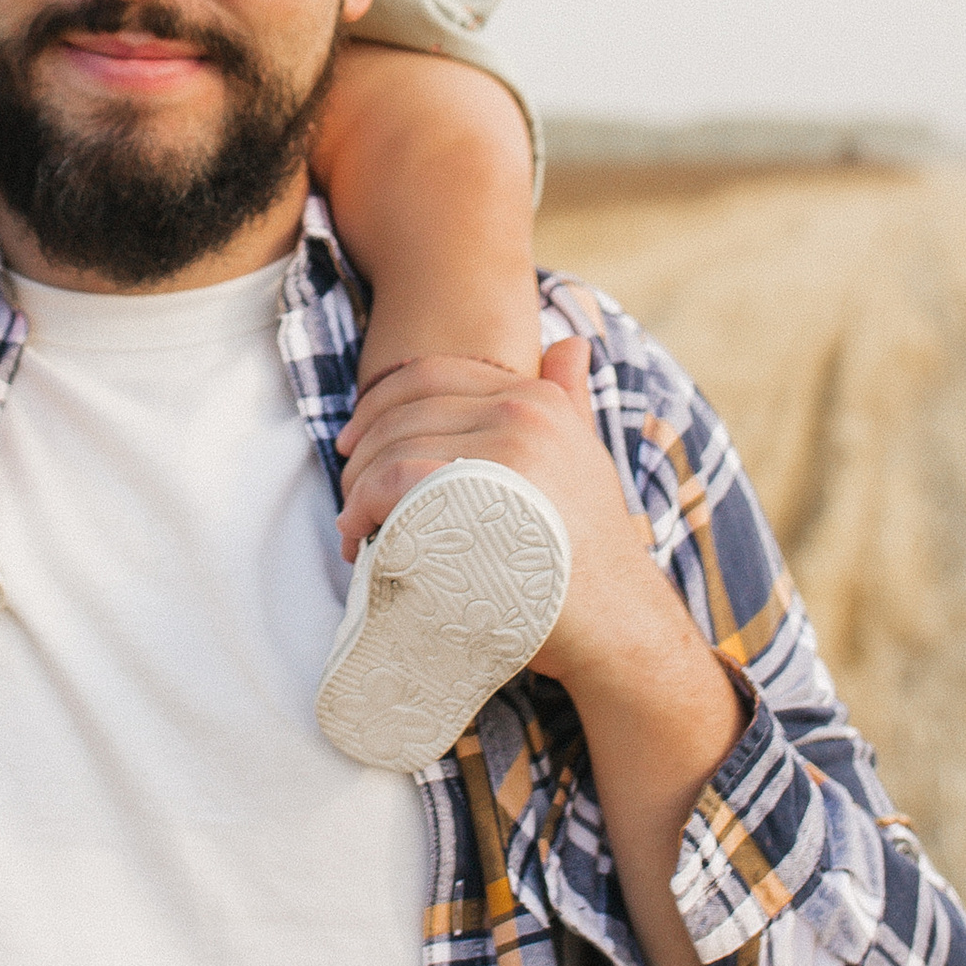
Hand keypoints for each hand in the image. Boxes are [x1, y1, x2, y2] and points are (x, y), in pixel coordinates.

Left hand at [335, 339, 659, 630]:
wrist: (614, 621)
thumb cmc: (587, 552)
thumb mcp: (585, 458)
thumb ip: (570, 399)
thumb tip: (570, 344)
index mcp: (538, 399)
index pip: (429, 375)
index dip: (377, 403)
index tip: (354, 441)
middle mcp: (520, 413)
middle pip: (401, 412)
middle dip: (361, 454)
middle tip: (351, 496)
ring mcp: (500, 451)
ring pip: (390, 448)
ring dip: (357, 489)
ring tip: (355, 525)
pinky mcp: (475, 492)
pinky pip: (390, 481)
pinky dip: (362, 507)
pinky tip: (361, 536)